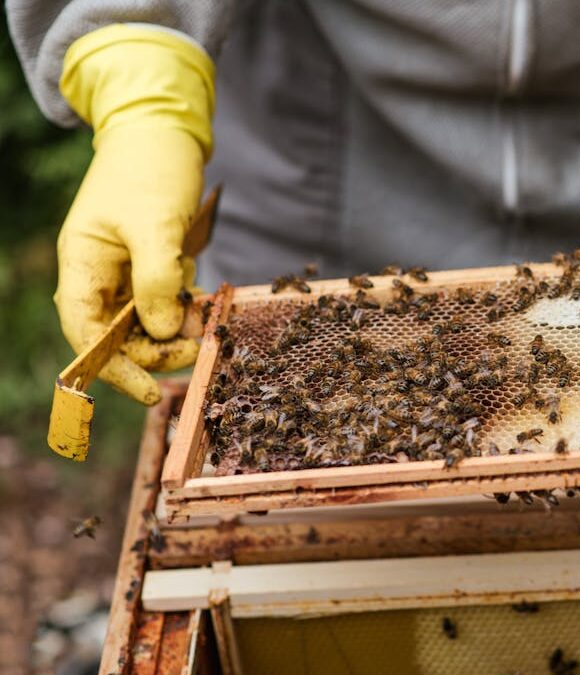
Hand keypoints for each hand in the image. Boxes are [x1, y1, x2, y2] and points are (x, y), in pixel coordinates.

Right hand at [56, 25, 213, 403]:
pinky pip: (164, 301)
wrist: (164, 131)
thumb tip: (161, 331)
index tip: (150, 390)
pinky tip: (201, 298)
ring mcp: (125, 270)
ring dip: (173, 330)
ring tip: (203, 318)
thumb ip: (156, 279)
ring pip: (145, 322)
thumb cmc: (151, 169)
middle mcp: (98, 273)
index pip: (85, 331)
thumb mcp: (156, 224)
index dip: (113, 367)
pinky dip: (183, 308)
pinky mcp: (151, 264)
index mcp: (82, 263)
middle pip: (118, 335)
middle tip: (197, 346)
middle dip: (156, 349)